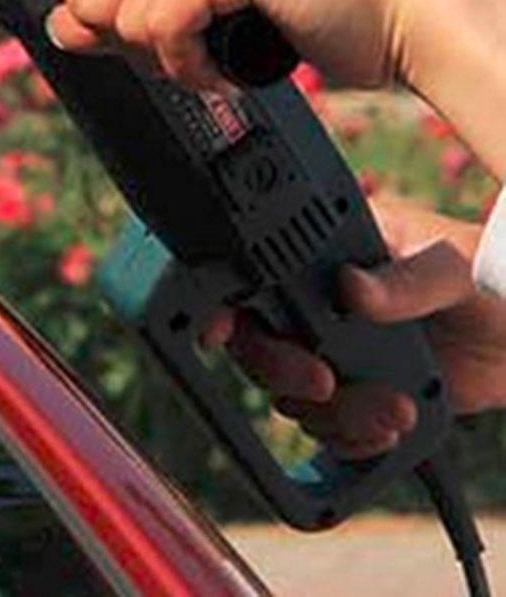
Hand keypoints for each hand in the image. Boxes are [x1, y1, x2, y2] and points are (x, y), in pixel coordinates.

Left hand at [42, 0, 438, 93]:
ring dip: (166, 60)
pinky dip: (191, 68)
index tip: (131, 33)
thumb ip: (125, 5)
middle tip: (186, 48)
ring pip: (121, 16)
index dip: (85, 6)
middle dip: (129, 43)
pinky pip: (162, 28)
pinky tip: (228, 66)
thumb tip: (58, 26)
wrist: (400, 9)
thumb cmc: (305, 1)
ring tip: (214, 52)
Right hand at [210, 195, 505, 458]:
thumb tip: (351, 288)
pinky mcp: (360, 392)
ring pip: (293, 394)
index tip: (218, 330)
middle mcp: (320, 302)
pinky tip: (385, 432)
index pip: (257, 275)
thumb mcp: (451, 266)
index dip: (225, 302)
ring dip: (334, 415)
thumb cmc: (493, 277)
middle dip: (283, 371)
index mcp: (329, 255)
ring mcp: (337, 350)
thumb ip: (405, 279)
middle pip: (260, 343)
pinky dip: (348, 440)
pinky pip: (328, 427)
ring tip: (392, 413)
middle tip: (323, 383)